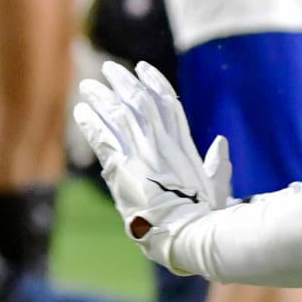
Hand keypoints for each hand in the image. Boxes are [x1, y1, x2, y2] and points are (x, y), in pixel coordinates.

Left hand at [73, 61, 232, 267]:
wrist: (186, 232)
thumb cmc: (203, 216)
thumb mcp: (216, 185)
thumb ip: (217, 164)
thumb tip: (221, 143)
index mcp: (183, 146)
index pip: (169, 104)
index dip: (154, 84)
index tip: (142, 69)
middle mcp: (163, 144)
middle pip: (142, 101)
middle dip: (124, 83)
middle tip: (108, 69)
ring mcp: (143, 154)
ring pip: (121, 113)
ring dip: (102, 98)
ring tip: (87, 84)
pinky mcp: (124, 169)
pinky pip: (104, 139)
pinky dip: (91, 123)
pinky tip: (80, 111)